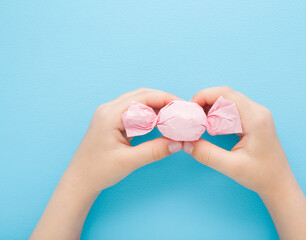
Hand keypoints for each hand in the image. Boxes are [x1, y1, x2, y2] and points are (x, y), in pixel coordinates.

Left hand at [31, 88, 182, 239]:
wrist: (80, 180)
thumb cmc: (98, 171)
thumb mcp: (129, 161)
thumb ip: (155, 151)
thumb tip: (178, 143)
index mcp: (110, 115)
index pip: (143, 97)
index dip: (164, 98)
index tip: (182, 105)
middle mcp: (109, 109)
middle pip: (141, 95)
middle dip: (163, 100)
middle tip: (181, 109)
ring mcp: (109, 114)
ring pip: (138, 102)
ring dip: (156, 106)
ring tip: (174, 115)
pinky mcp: (112, 121)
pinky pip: (134, 111)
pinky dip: (149, 114)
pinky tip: (160, 121)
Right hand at [184, 86, 293, 198]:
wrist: (279, 183)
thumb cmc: (261, 176)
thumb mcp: (231, 167)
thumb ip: (206, 154)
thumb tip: (186, 143)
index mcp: (255, 119)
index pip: (227, 94)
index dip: (205, 96)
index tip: (190, 108)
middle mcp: (258, 112)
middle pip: (227, 94)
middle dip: (206, 100)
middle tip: (191, 115)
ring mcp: (258, 114)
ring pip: (230, 99)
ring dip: (212, 105)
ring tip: (198, 120)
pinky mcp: (255, 119)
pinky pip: (234, 107)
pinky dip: (219, 111)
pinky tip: (210, 123)